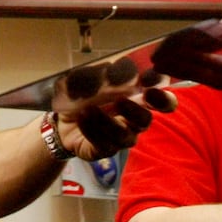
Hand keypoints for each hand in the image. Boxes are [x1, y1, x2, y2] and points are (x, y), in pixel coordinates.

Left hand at [54, 56, 177, 159]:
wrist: (58, 116)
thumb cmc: (80, 93)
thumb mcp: (83, 78)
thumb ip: (97, 73)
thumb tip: (110, 71)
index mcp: (136, 98)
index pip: (162, 101)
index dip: (162, 98)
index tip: (150, 87)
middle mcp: (132, 120)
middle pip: (146, 120)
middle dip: (135, 111)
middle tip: (120, 100)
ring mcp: (120, 137)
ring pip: (124, 136)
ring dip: (107, 122)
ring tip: (87, 109)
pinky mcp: (105, 150)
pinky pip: (104, 146)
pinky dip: (92, 131)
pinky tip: (81, 119)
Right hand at [153, 0, 221, 87]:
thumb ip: (219, 36)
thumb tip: (194, 44)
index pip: (217, 70)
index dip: (189, 65)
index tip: (164, 58)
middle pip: (214, 78)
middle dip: (184, 69)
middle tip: (158, 61)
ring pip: (220, 77)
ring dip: (191, 66)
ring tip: (168, 56)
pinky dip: (208, 61)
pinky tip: (190, 53)